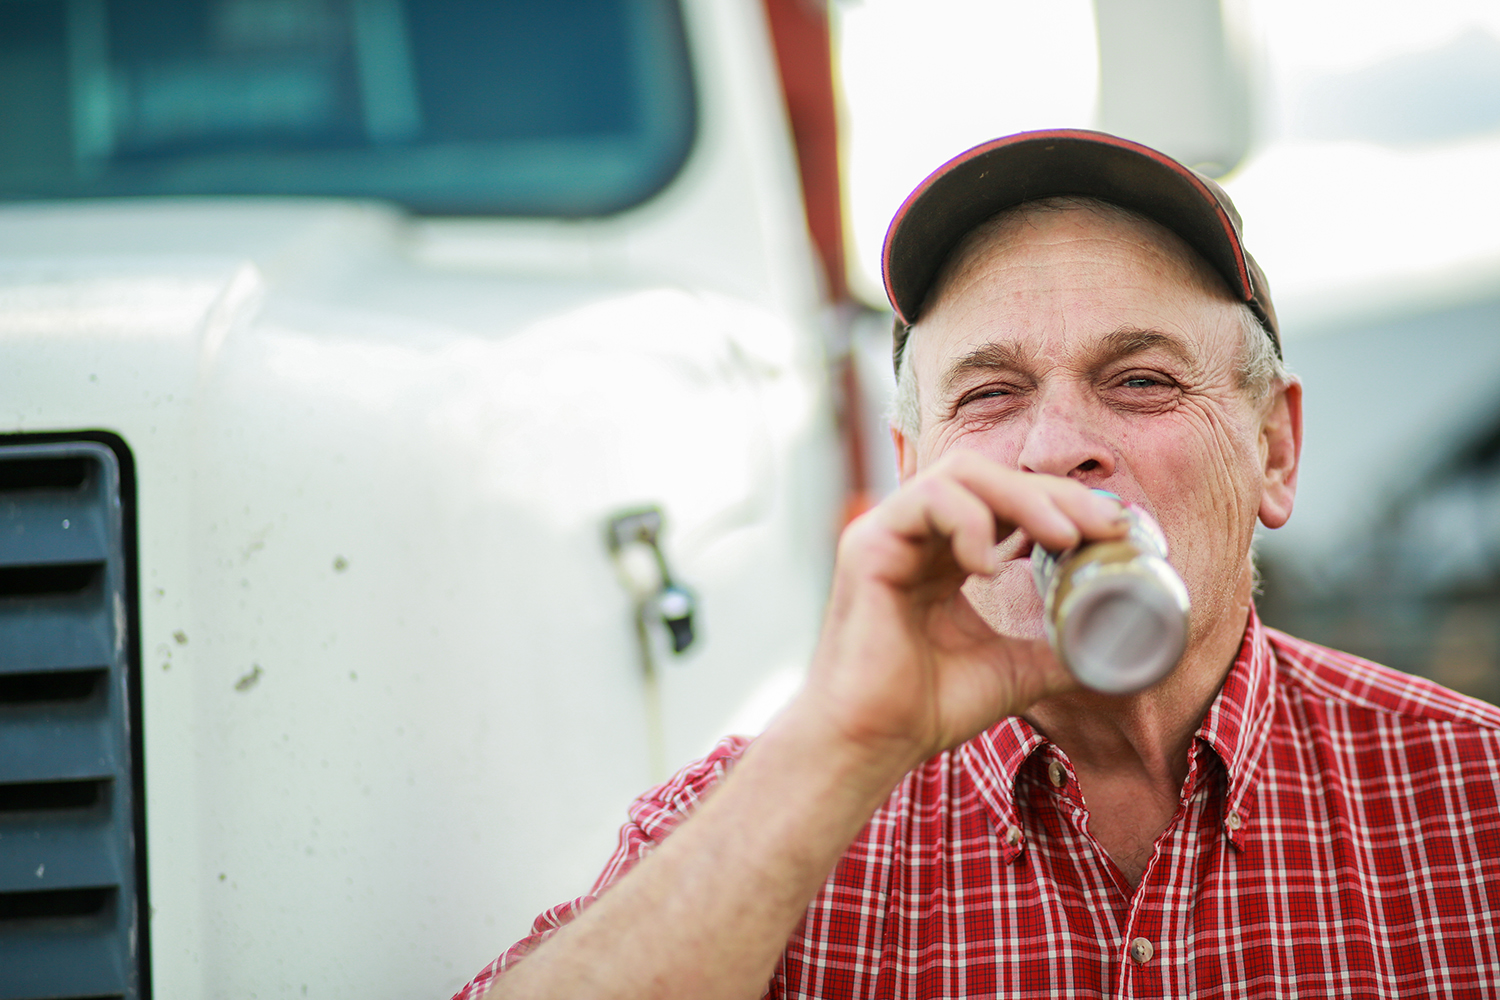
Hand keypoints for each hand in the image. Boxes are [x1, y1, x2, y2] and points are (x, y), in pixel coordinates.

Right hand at [792, 450, 1127, 772]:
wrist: (872, 743)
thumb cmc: (925, 709)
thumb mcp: (1013, 671)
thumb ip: (1055, 651)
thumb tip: (1116, 649)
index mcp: (945, 555)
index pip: (1007, 502)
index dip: (1062, 505)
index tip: (1112, 531)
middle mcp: (917, 535)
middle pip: (991, 477)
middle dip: (1054, 493)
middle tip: (1104, 525)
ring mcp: (889, 533)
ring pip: (960, 474)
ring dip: (1022, 497)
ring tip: (1062, 536)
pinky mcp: (869, 544)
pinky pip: (926, 499)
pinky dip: (968, 520)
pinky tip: (991, 563)